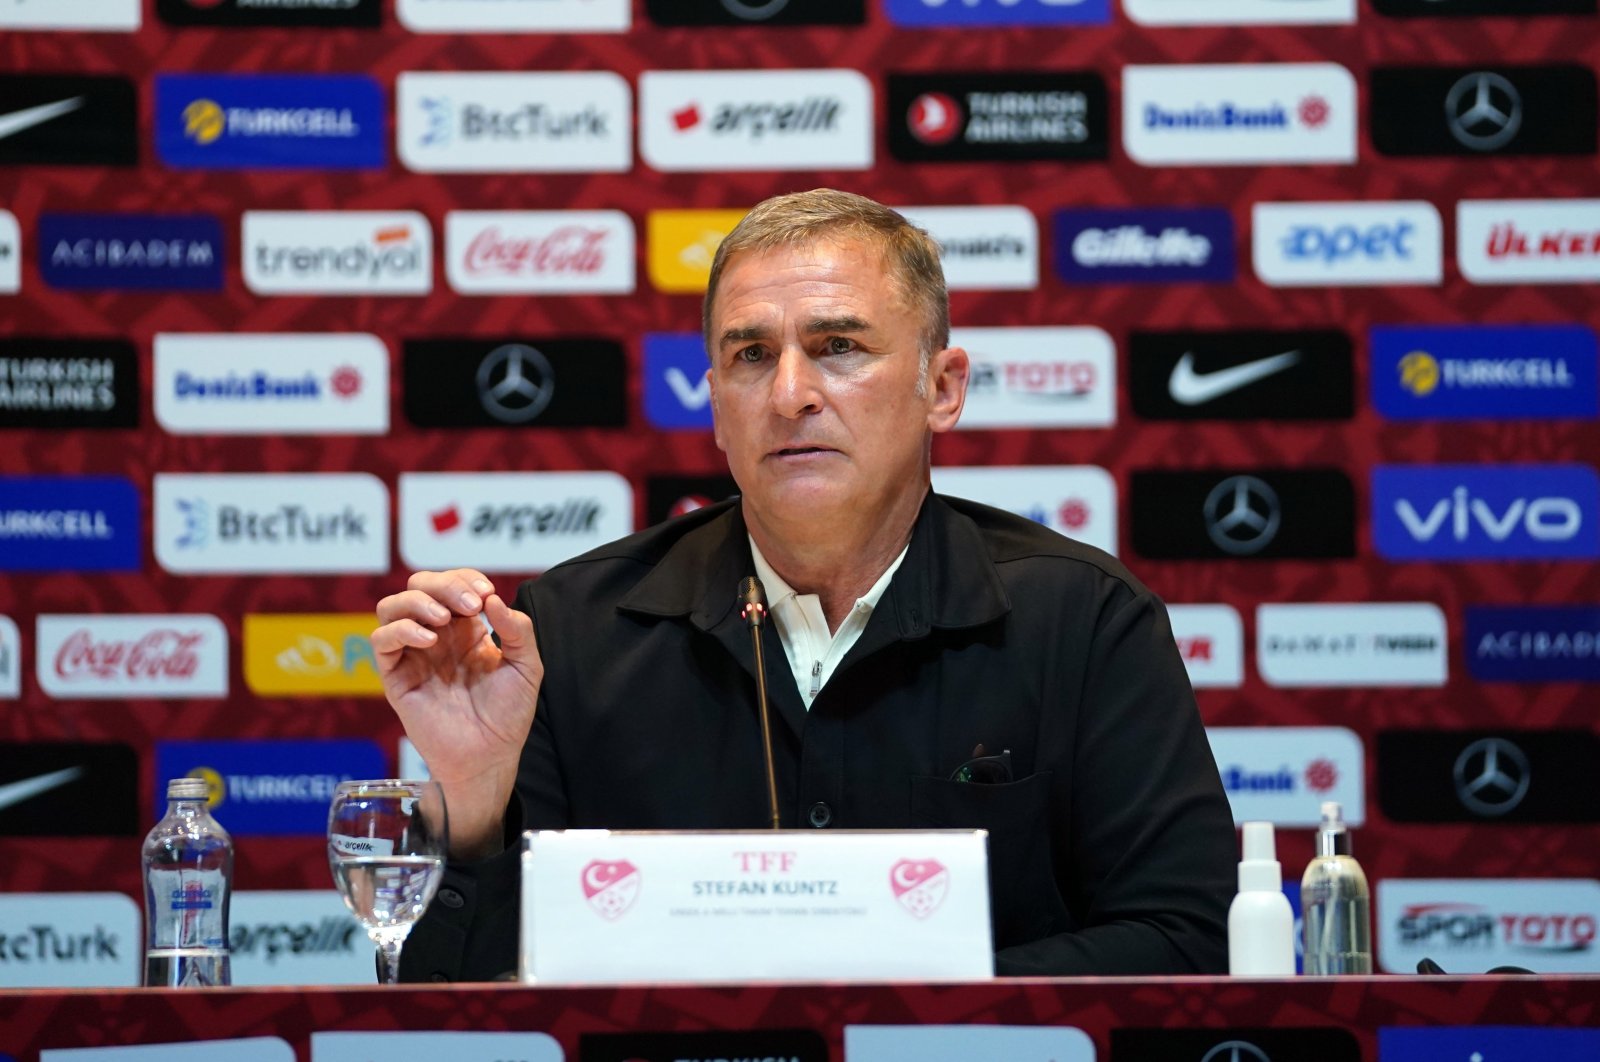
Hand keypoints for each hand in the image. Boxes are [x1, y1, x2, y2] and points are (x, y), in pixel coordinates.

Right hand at [372, 569, 542, 858]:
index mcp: (465, 630)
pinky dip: (401, 630)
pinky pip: (381, 641)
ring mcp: (413, 655)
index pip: (452, 584)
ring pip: (392, 606)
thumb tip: (494, 599)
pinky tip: (429, 640)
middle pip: (419, 586)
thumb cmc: (508, 715)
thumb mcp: (526, 667)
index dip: (465, 578)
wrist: (490, 757)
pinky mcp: (396, 677)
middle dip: (443, 584)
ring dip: (417, 602)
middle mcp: (436, 636)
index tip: (485, 593)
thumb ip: (518, 630)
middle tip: (469, 604)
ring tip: (443, 619)